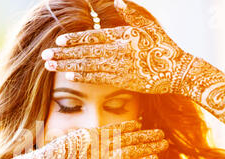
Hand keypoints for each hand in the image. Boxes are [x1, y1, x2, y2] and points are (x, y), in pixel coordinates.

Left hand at [29, 120, 167, 158]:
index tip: (156, 158)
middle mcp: (95, 157)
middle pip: (127, 150)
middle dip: (148, 146)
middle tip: (165, 142)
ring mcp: (89, 144)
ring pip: (121, 138)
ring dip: (141, 135)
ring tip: (157, 132)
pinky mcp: (83, 135)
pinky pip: (107, 129)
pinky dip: (123, 127)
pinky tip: (136, 125)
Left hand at [41, 0, 194, 94]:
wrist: (179, 71)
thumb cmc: (164, 46)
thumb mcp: (150, 25)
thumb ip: (131, 12)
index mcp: (124, 35)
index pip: (94, 36)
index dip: (75, 39)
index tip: (59, 41)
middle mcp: (119, 51)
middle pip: (86, 52)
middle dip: (64, 54)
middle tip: (45, 55)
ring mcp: (120, 67)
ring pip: (88, 66)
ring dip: (67, 66)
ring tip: (50, 65)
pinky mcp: (123, 81)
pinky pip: (99, 79)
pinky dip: (83, 77)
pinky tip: (69, 76)